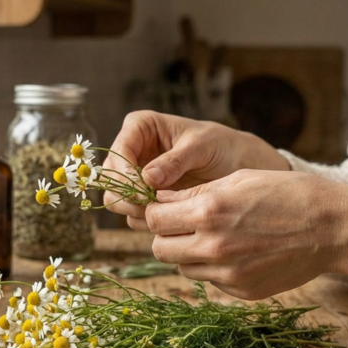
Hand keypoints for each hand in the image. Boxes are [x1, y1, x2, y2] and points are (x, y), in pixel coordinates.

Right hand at [103, 110, 288, 228]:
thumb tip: (147, 178)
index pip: (118, 151)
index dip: (125, 172)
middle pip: (110, 178)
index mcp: (140, 127)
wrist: (237, 167)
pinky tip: (168, 220)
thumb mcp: (202, 147)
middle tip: (151, 206)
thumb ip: (175, 161)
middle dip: (127, 194)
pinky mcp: (142, 198)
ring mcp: (134, 176)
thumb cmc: (221, 146)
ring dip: (134, 210)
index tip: (144, 190)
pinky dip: (145, 220)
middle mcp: (131, 151)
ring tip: (163, 213)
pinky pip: (132, 214)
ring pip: (116, 199)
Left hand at [145, 169, 347, 316]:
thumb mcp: (237, 179)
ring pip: (182, 267)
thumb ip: (193, 193)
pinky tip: (237, 251)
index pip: (153, 219)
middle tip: (184, 224)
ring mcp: (227, 273)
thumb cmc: (286, 193)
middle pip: (159, 248)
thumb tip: (159, 200)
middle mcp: (212, 246)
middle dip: (166, 234)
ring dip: (187, 252)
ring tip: (214, 236)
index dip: (156, 211)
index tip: (166, 207)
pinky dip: (213, 268)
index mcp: (208, 211)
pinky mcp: (241, 291)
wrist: (332, 227)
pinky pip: (209, 280)